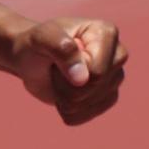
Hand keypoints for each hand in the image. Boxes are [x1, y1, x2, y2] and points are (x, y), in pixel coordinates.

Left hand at [10, 17, 127, 125]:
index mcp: (106, 33)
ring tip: (59, 79)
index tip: (56, 59)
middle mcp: (117, 54)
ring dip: (65, 99)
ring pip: (93, 104)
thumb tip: (82, 79)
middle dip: (66, 86)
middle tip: (55, 69)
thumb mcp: (41, 38)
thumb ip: (61, 49)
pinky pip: (89, 115)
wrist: (31, 59)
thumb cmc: (36, 43)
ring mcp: (114, 77)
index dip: (70, 73)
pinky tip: (61, 95)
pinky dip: (68, 111)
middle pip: (96, 88)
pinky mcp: (106, 97)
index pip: (97, 71)